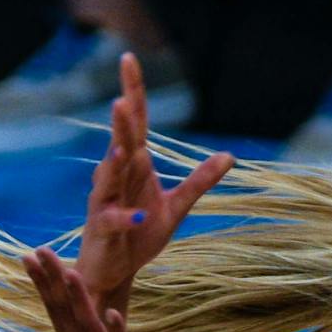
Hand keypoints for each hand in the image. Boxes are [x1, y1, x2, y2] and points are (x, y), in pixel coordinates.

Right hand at [25, 246, 170, 331]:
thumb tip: (87, 319)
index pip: (55, 312)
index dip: (43, 284)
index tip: (29, 256)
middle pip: (63, 314)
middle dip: (51, 282)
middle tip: (37, 250)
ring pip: (87, 329)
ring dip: (78, 301)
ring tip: (70, 272)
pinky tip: (111, 313)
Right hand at [77, 52, 231, 302]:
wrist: (114, 273)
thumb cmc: (138, 235)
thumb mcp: (176, 208)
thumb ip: (199, 181)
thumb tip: (229, 156)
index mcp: (134, 167)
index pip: (134, 124)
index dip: (132, 91)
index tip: (128, 58)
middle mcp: (115, 178)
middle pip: (119, 144)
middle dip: (120, 123)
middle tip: (121, 98)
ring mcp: (105, 203)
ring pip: (108, 179)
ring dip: (115, 165)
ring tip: (124, 149)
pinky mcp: (102, 229)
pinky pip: (112, 220)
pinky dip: (125, 218)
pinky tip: (137, 215)